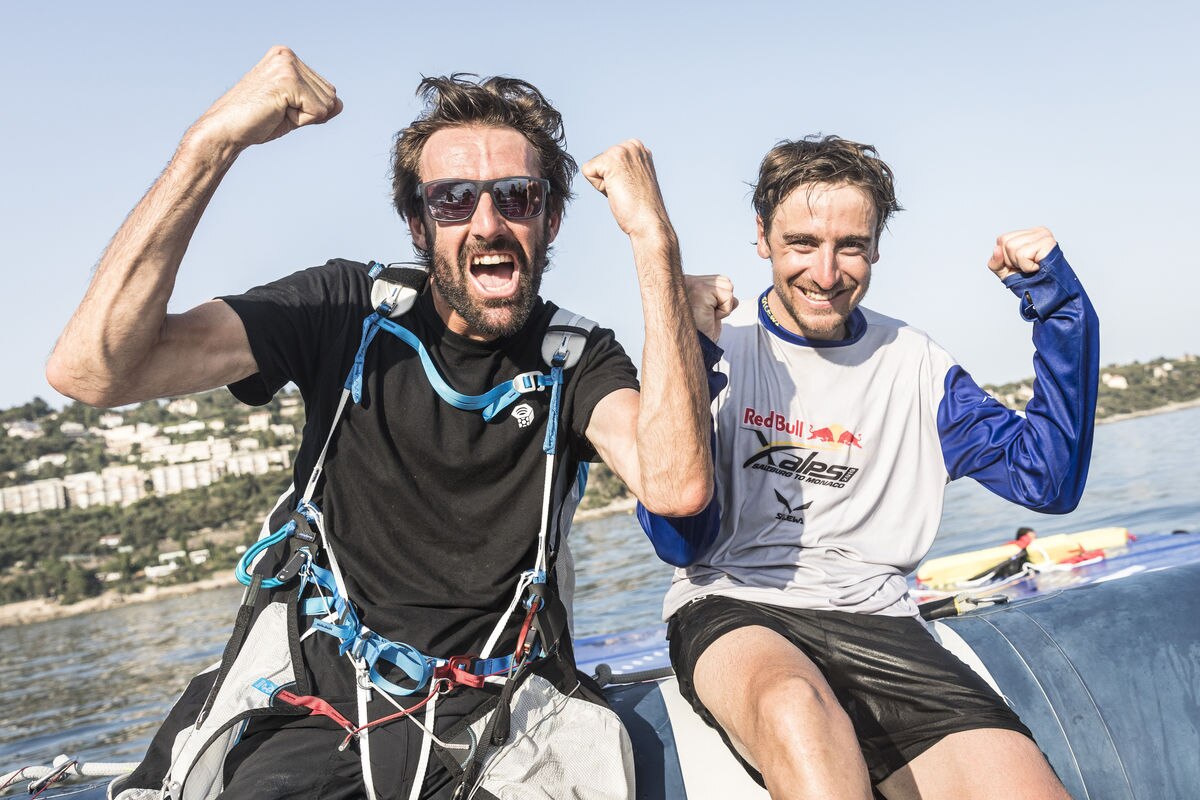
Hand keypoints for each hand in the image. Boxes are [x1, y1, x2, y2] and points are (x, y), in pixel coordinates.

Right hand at [190, 46, 341, 150]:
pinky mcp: (288, 81)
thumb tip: (340, 104)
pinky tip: (276, 113)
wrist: (225, 129)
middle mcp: (288, 56)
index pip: (326, 90)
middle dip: (308, 112)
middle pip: (329, 96)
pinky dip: (301, 120)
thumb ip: (318, 106)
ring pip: (325, 104)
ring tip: (275, 111)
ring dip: (303, 117)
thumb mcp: (294, 111)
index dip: (308, 109)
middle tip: (276, 112)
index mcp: (287, 57)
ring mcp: (287, 66)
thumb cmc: (256, 121)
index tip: (279, 108)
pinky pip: (317, 111)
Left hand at [582, 140, 671, 238]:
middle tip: (626, 191)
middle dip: (607, 180)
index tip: (630, 188)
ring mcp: (622, 151)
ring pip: (593, 167)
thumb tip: (609, 167)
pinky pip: (587, 171)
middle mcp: (632, 145)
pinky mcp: (610, 161)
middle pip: (599, 162)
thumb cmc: (642, 207)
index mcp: (638, 148)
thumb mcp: (635, 179)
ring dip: (603, 183)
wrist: (649, 221)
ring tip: (623, 192)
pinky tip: (616, 191)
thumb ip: (624, 168)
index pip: (608, 159)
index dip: (614, 179)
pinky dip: (598, 186)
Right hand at [685, 274, 737, 341]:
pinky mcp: (701, 290)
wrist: (692, 347)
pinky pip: (728, 296)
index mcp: (687, 283)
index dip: (719, 299)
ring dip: (724, 306)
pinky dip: (724, 311)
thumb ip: (717, 297)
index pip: (717, 280)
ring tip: (708, 315)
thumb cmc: (698, 333)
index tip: (707, 312)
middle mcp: (687, 280)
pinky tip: (710, 316)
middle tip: (707, 315)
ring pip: (728, 286)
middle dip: (722, 301)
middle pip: (725, 281)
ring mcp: (693, 283)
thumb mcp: (709, 311)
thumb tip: (734, 298)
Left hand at [988, 227, 1056, 280]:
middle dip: (1011, 260)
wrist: (1046, 293)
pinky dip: (1027, 266)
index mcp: (1028, 235)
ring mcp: (1044, 235)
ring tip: (1033, 267)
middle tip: (1027, 267)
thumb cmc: (1028, 280)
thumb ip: (995, 261)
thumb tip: (996, 248)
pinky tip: (1038, 267)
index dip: (1005, 257)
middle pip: (1006, 242)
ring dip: (1020, 264)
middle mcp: (1037, 231)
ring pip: (1012, 247)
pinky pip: (1023, 254)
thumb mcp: (1005, 271)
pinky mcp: (1048, 243)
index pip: (1002, 239)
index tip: (1020, 265)